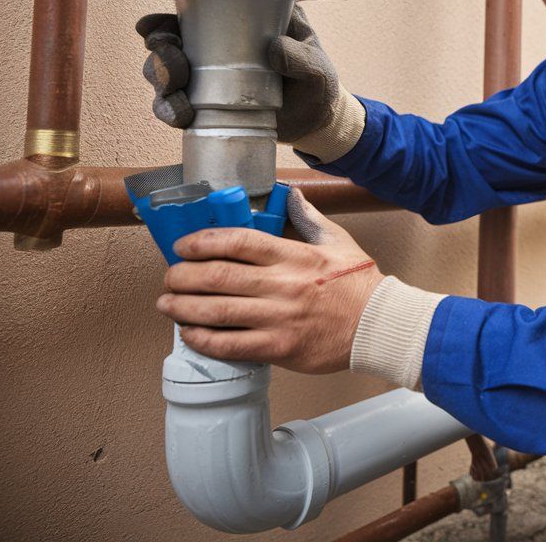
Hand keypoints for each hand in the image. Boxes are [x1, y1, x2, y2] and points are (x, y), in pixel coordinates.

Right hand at [136, 5, 347, 144]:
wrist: (316, 123)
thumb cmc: (317, 84)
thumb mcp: (317, 68)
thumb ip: (302, 58)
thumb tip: (274, 48)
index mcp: (239, 22)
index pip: (192, 13)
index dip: (164, 20)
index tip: (150, 29)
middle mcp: (215, 46)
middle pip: (168, 43)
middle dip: (162, 55)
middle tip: (174, 67)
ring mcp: (207, 76)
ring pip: (165, 74)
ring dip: (162, 83)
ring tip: (178, 96)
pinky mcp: (205, 105)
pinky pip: (174, 105)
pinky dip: (169, 110)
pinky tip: (180, 117)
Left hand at [155, 189, 382, 372]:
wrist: (378, 325)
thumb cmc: (359, 284)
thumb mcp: (338, 242)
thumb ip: (308, 219)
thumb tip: (290, 196)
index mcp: (294, 256)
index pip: (238, 242)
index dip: (203, 242)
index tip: (184, 246)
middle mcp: (283, 285)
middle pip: (218, 277)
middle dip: (183, 276)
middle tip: (170, 276)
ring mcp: (279, 319)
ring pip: (217, 312)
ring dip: (183, 308)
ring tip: (167, 303)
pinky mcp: (279, 348)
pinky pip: (231, 345)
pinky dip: (203, 339)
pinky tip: (190, 333)